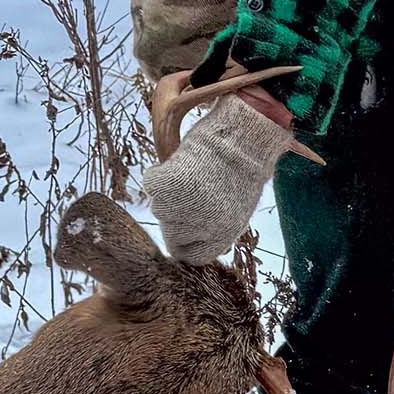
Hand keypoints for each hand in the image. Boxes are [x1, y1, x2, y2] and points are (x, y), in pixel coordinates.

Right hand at [144, 92, 301, 263]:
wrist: (242, 138)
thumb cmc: (240, 172)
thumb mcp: (235, 212)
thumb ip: (213, 232)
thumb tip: (190, 246)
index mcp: (221, 238)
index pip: (190, 255)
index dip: (185, 240)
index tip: (185, 224)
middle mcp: (202, 228)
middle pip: (170, 234)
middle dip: (175, 216)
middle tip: (189, 194)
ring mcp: (183, 208)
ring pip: (158, 209)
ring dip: (167, 194)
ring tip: (191, 176)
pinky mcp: (167, 185)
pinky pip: (151, 184)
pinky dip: (158, 174)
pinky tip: (179, 165)